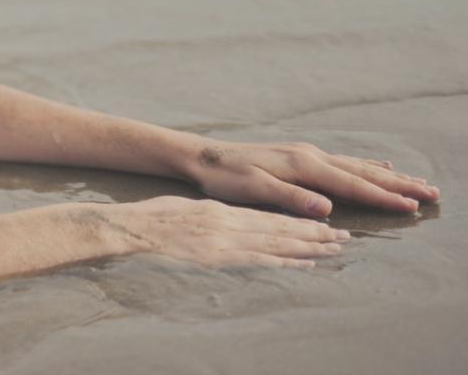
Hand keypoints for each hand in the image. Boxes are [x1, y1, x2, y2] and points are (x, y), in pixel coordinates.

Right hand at [113, 195, 348, 268]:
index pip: (268, 217)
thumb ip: (207, 217)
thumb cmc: (151, 219)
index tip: (321, 225)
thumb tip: (220, 221)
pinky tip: (304, 265)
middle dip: (313, 234)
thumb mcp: (184, 210)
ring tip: (334, 249)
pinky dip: (285, 263)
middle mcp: (230, 223)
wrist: (131, 227)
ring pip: (276, 243)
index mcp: (221, 212)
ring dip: (308, 247)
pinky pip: (259, 260)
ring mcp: (225, 240)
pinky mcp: (219, 258)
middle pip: (280, 228)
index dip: (297, 222)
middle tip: (343, 237)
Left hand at [182, 138, 440, 216]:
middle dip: (399, 185)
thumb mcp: (254, 190)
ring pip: (358, 165)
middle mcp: (310, 156)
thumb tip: (327, 209)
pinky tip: (380, 165)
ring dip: (389, 175)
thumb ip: (291, 199)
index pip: (352, 185)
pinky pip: (344, 161)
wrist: (204, 156)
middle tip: (434, 193)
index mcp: (303, 166)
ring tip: (418, 182)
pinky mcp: (300, 156)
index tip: (413, 208)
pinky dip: (367, 165)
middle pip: (363, 172)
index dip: (383, 198)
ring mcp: (307, 154)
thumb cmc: (225, 176)